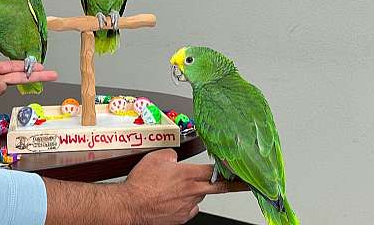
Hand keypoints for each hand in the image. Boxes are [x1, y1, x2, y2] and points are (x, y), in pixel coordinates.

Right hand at [123, 149, 248, 223]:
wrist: (130, 205)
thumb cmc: (141, 184)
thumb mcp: (156, 157)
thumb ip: (171, 155)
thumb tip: (175, 158)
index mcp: (188, 174)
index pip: (215, 170)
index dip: (227, 168)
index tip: (237, 168)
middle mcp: (192, 191)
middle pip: (218, 187)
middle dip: (232, 184)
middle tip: (243, 183)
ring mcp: (187, 207)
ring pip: (199, 196)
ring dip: (195, 191)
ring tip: (178, 187)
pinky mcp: (181, 218)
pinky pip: (190, 208)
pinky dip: (186, 203)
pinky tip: (174, 199)